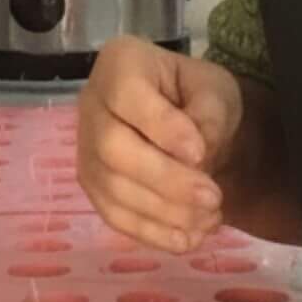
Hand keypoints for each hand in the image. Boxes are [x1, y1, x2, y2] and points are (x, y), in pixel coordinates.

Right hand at [77, 37, 241, 253]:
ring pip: (112, 188)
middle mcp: (91, 103)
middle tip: (212, 197)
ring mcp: (86, 149)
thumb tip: (196, 157)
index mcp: (120, 63)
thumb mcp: (215, 90)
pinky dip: (152, 233)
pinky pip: (113, 216)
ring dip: (164, 212)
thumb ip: (209, 115)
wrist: (189, 122)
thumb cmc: (198, 95)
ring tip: (209, 218)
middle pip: (112, 148)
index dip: (161, 127)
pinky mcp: (93, 187)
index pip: (127, 94)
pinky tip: (187, 238)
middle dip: (166, 179)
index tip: (199, 152)